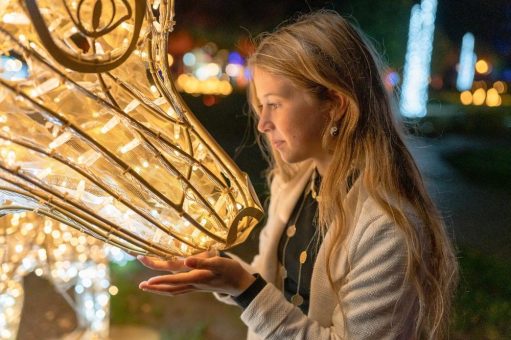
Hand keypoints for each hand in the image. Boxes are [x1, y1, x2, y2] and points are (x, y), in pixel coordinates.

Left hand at [138, 251, 255, 296]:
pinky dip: (170, 288)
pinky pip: (180, 289)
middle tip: (141, 285)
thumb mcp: (219, 263)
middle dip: (155, 286)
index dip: (160, 278)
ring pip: (174, 290)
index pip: (174, 279)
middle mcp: (194, 284)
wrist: (241, 284)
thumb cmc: (231, 271)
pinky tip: (167, 286)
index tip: (147, 279)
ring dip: (160, 289)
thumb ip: (202, 262)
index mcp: (196, 278)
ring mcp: (196, 287)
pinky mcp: (199, 286)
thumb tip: (185, 260)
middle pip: (170, 288)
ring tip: (148, 287)